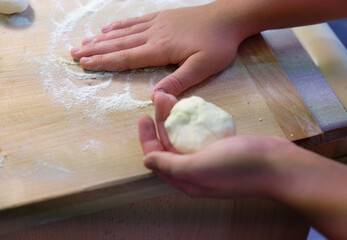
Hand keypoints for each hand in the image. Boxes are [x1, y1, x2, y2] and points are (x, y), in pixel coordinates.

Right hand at [71, 3, 246, 97]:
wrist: (228, 17)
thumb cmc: (218, 44)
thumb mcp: (203, 67)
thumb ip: (179, 80)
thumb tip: (154, 95)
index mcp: (160, 49)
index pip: (126, 58)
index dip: (104, 62)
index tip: (85, 64)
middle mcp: (153, 35)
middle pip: (118, 44)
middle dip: (95, 50)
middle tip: (73, 53)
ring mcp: (156, 24)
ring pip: (123, 32)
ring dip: (101, 39)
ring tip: (83, 42)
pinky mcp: (162, 17)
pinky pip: (135, 21)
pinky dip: (119, 25)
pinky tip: (109, 28)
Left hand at [138, 93, 292, 197]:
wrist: (277, 165)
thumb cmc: (238, 167)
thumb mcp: (199, 167)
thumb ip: (170, 165)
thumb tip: (146, 161)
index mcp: (186, 179)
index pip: (157, 157)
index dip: (147, 138)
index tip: (144, 117)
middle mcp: (195, 171)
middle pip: (170, 144)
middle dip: (163, 121)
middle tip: (162, 97)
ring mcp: (209, 159)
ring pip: (184, 137)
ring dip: (176, 118)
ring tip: (173, 98)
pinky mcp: (222, 149)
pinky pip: (200, 134)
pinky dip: (193, 121)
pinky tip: (193, 109)